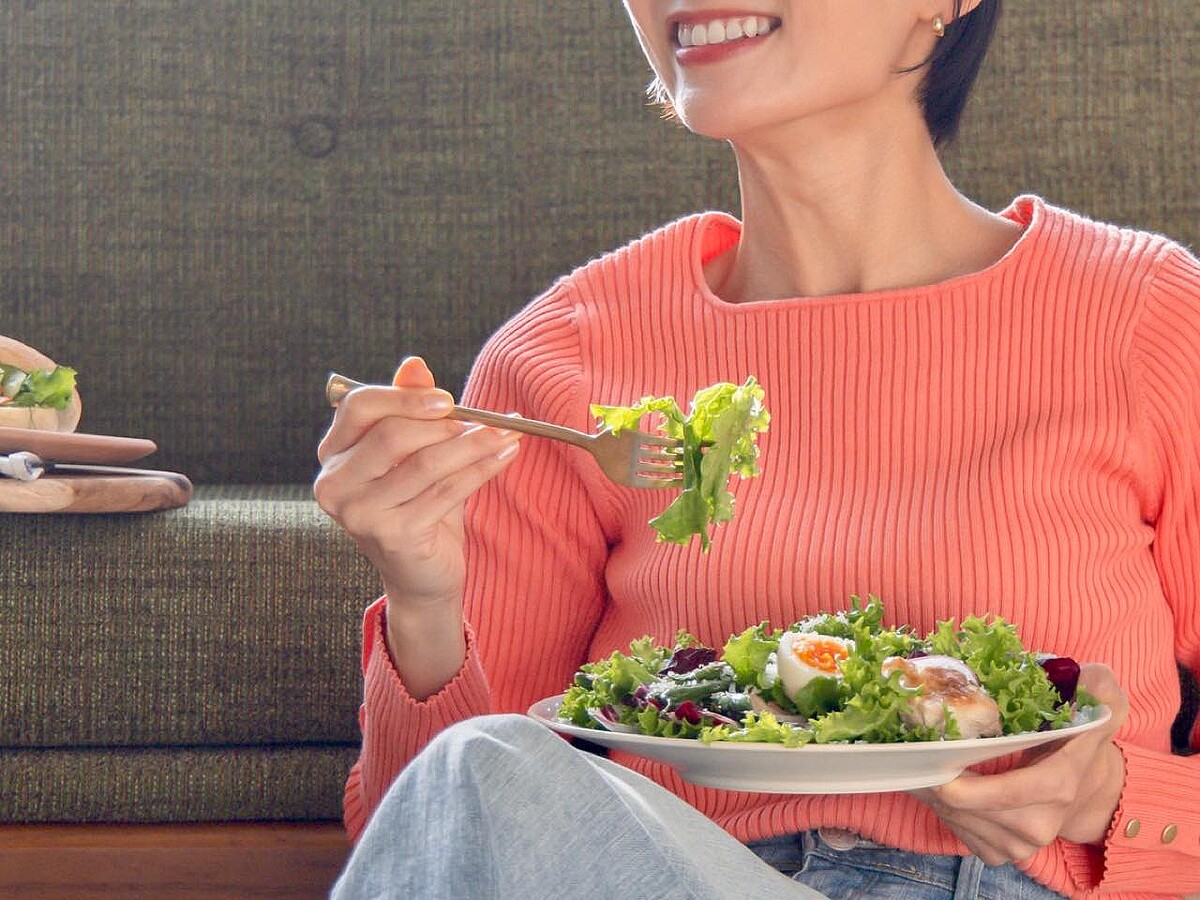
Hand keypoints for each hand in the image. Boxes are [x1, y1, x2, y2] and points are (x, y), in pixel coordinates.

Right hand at [313, 356, 520, 691]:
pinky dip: (480, 471)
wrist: (423, 575)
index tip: (448, 399)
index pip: (359, 407)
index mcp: (333, 454)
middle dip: (444, 424)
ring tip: (507, 434)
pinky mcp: (392, 536)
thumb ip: (410, 408)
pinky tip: (505, 457)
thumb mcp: (414, 453)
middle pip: (391, 434)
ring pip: (425, 464)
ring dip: (473, 445)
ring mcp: (359, 514)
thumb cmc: (418, 505)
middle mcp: (334, 485)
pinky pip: (444, 492)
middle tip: (485, 421)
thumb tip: (415, 364)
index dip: (404, 397)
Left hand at [911, 664, 1129, 865]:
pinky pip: (961, 835)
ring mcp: (1023, 844)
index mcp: (1059, 783)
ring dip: (934, 797)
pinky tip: (938, 788)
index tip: (936, 769)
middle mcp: (1041, 822)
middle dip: (937, 784)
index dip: (968, 787)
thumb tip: (1083, 676)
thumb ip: (1096, 684)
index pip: (1007, 793)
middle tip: (912, 755)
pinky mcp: (1004, 853)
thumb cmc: (1083, 736)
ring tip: (920, 766)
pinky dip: (943, 813)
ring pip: (961, 823)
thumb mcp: (1100, 702)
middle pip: (973, 809)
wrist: (1091, 786)